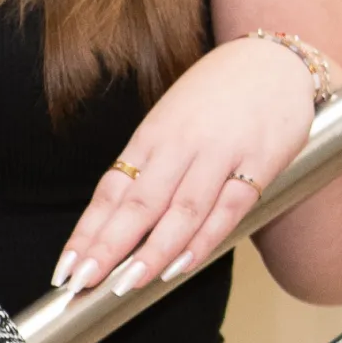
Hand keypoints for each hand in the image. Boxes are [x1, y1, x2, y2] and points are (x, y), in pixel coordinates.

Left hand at [49, 35, 325, 302]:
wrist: (274, 59)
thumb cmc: (214, 97)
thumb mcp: (169, 123)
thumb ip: (147, 170)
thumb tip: (113, 225)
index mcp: (151, 136)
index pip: (111, 192)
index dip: (87, 233)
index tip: (66, 267)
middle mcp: (180, 144)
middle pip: (139, 203)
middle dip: (108, 247)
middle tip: (83, 282)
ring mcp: (220, 153)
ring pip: (182, 210)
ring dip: (153, 251)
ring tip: (126, 284)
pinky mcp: (260, 162)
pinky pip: (229, 208)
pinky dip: (204, 239)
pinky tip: (180, 264)